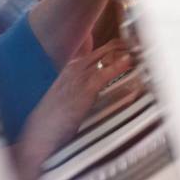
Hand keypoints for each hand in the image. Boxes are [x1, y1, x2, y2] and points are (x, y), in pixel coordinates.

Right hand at [11, 37, 135, 179]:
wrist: (39, 133)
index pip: (97, 51)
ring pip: (107, 57)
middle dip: (123, 46)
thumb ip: (82, 87)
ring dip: (125, 52)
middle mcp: (75, 68)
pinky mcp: (85, 90)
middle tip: (139, 46)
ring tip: (140, 50)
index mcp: (70, 69)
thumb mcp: (67, 96)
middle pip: (105, 50)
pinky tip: (129, 61)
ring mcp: (79, 77)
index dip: (115, 47)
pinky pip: (106, 73)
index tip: (129, 47)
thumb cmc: (52, 118)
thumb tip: (99, 84)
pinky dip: (119, 66)